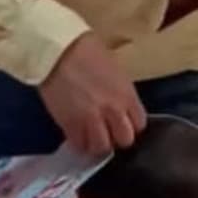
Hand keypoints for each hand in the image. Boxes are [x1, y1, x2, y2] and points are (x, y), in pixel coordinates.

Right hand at [39, 32, 145, 154]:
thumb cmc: (88, 51)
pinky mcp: (69, 123)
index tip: (123, 124)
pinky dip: (79, 144)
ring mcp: (91, 119)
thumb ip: (122, 93)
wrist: (57, 50)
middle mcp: (113, 111)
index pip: (140, 124)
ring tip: (91, 139)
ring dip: (97, 145)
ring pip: (102, 147)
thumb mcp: (116, 71)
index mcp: (127, 96)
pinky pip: (78, 144)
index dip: (131, 126)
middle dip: (117, 139)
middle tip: (108, 133)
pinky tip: (76, 138)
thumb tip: (121, 107)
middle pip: (124, 140)